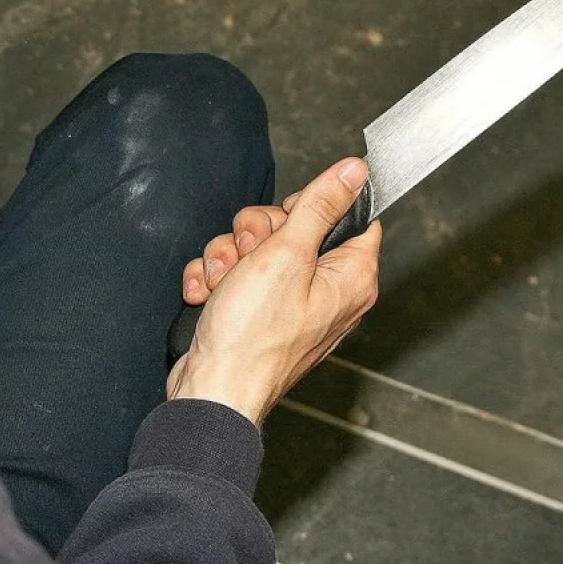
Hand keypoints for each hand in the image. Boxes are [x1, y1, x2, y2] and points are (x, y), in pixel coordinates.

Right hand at [167, 158, 381, 427]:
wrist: (212, 390)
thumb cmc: (252, 338)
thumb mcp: (286, 255)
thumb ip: (320, 207)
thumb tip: (353, 173)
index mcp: (349, 277)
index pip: (350, 216)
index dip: (312, 206)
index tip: (289, 218)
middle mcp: (325, 291)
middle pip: (293, 227)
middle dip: (255, 234)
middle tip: (249, 255)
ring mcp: (288, 304)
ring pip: (255, 249)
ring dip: (226, 258)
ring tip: (222, 284)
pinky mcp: (256, 314)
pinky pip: (234, 275)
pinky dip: (214, 281)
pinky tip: (208, 297)